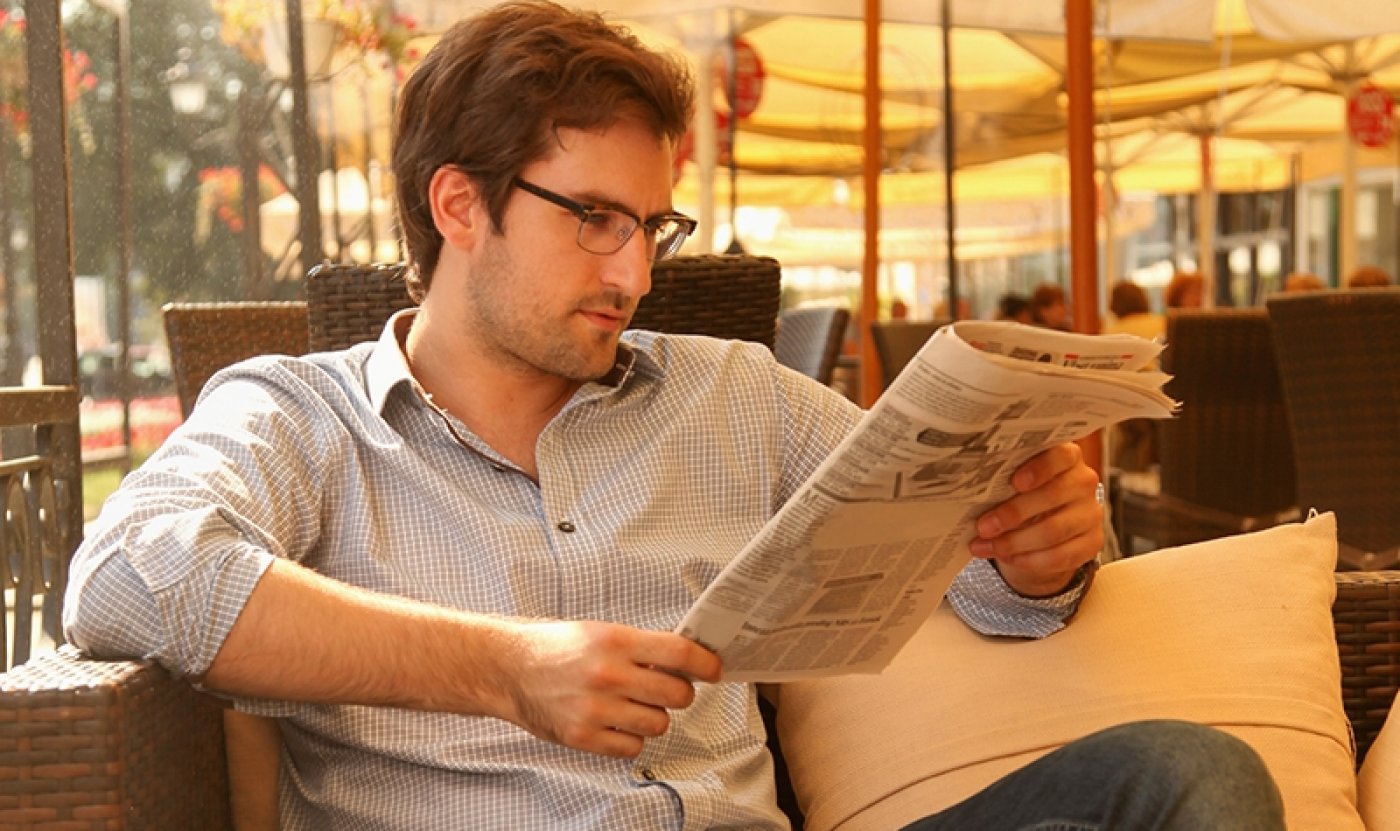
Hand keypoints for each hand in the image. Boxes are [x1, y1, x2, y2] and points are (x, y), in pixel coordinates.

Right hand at [491, 620, 721, 757]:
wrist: (510, 669)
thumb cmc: (556, 648)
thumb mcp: (600, 632)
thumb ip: (641, 645)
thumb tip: (686, 659)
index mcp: (615, 641)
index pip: (679, 652)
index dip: (705, 663)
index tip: (714, 669)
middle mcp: (608, 674)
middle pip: (677, 693)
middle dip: (678, 691)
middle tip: (665, 687)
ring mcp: (595, 708)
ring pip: (659, 723)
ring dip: (654, 716)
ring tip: (634, 705)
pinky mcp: (583, 736)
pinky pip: (633, 747)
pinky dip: (631, 738)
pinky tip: (617, 722)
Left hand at [969, 442, 1101, 596]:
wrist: (1045, 525)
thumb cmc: (1022, 494)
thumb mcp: (1013, 481)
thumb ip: (1002, 479)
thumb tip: (970, 491)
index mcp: (1066, 457)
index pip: (1061, 455)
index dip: (1039, 468)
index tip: (1014, 482)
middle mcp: (1083, 482)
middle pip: (1052, 496)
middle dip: (1012, 513)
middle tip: (982, 527)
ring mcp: (1091, 513)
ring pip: (1054, 530)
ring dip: (1014, 542)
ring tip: (985, 546)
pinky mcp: (1093, 542)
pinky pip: (1061, 555)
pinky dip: (1029, 560)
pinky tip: (1008, 557)